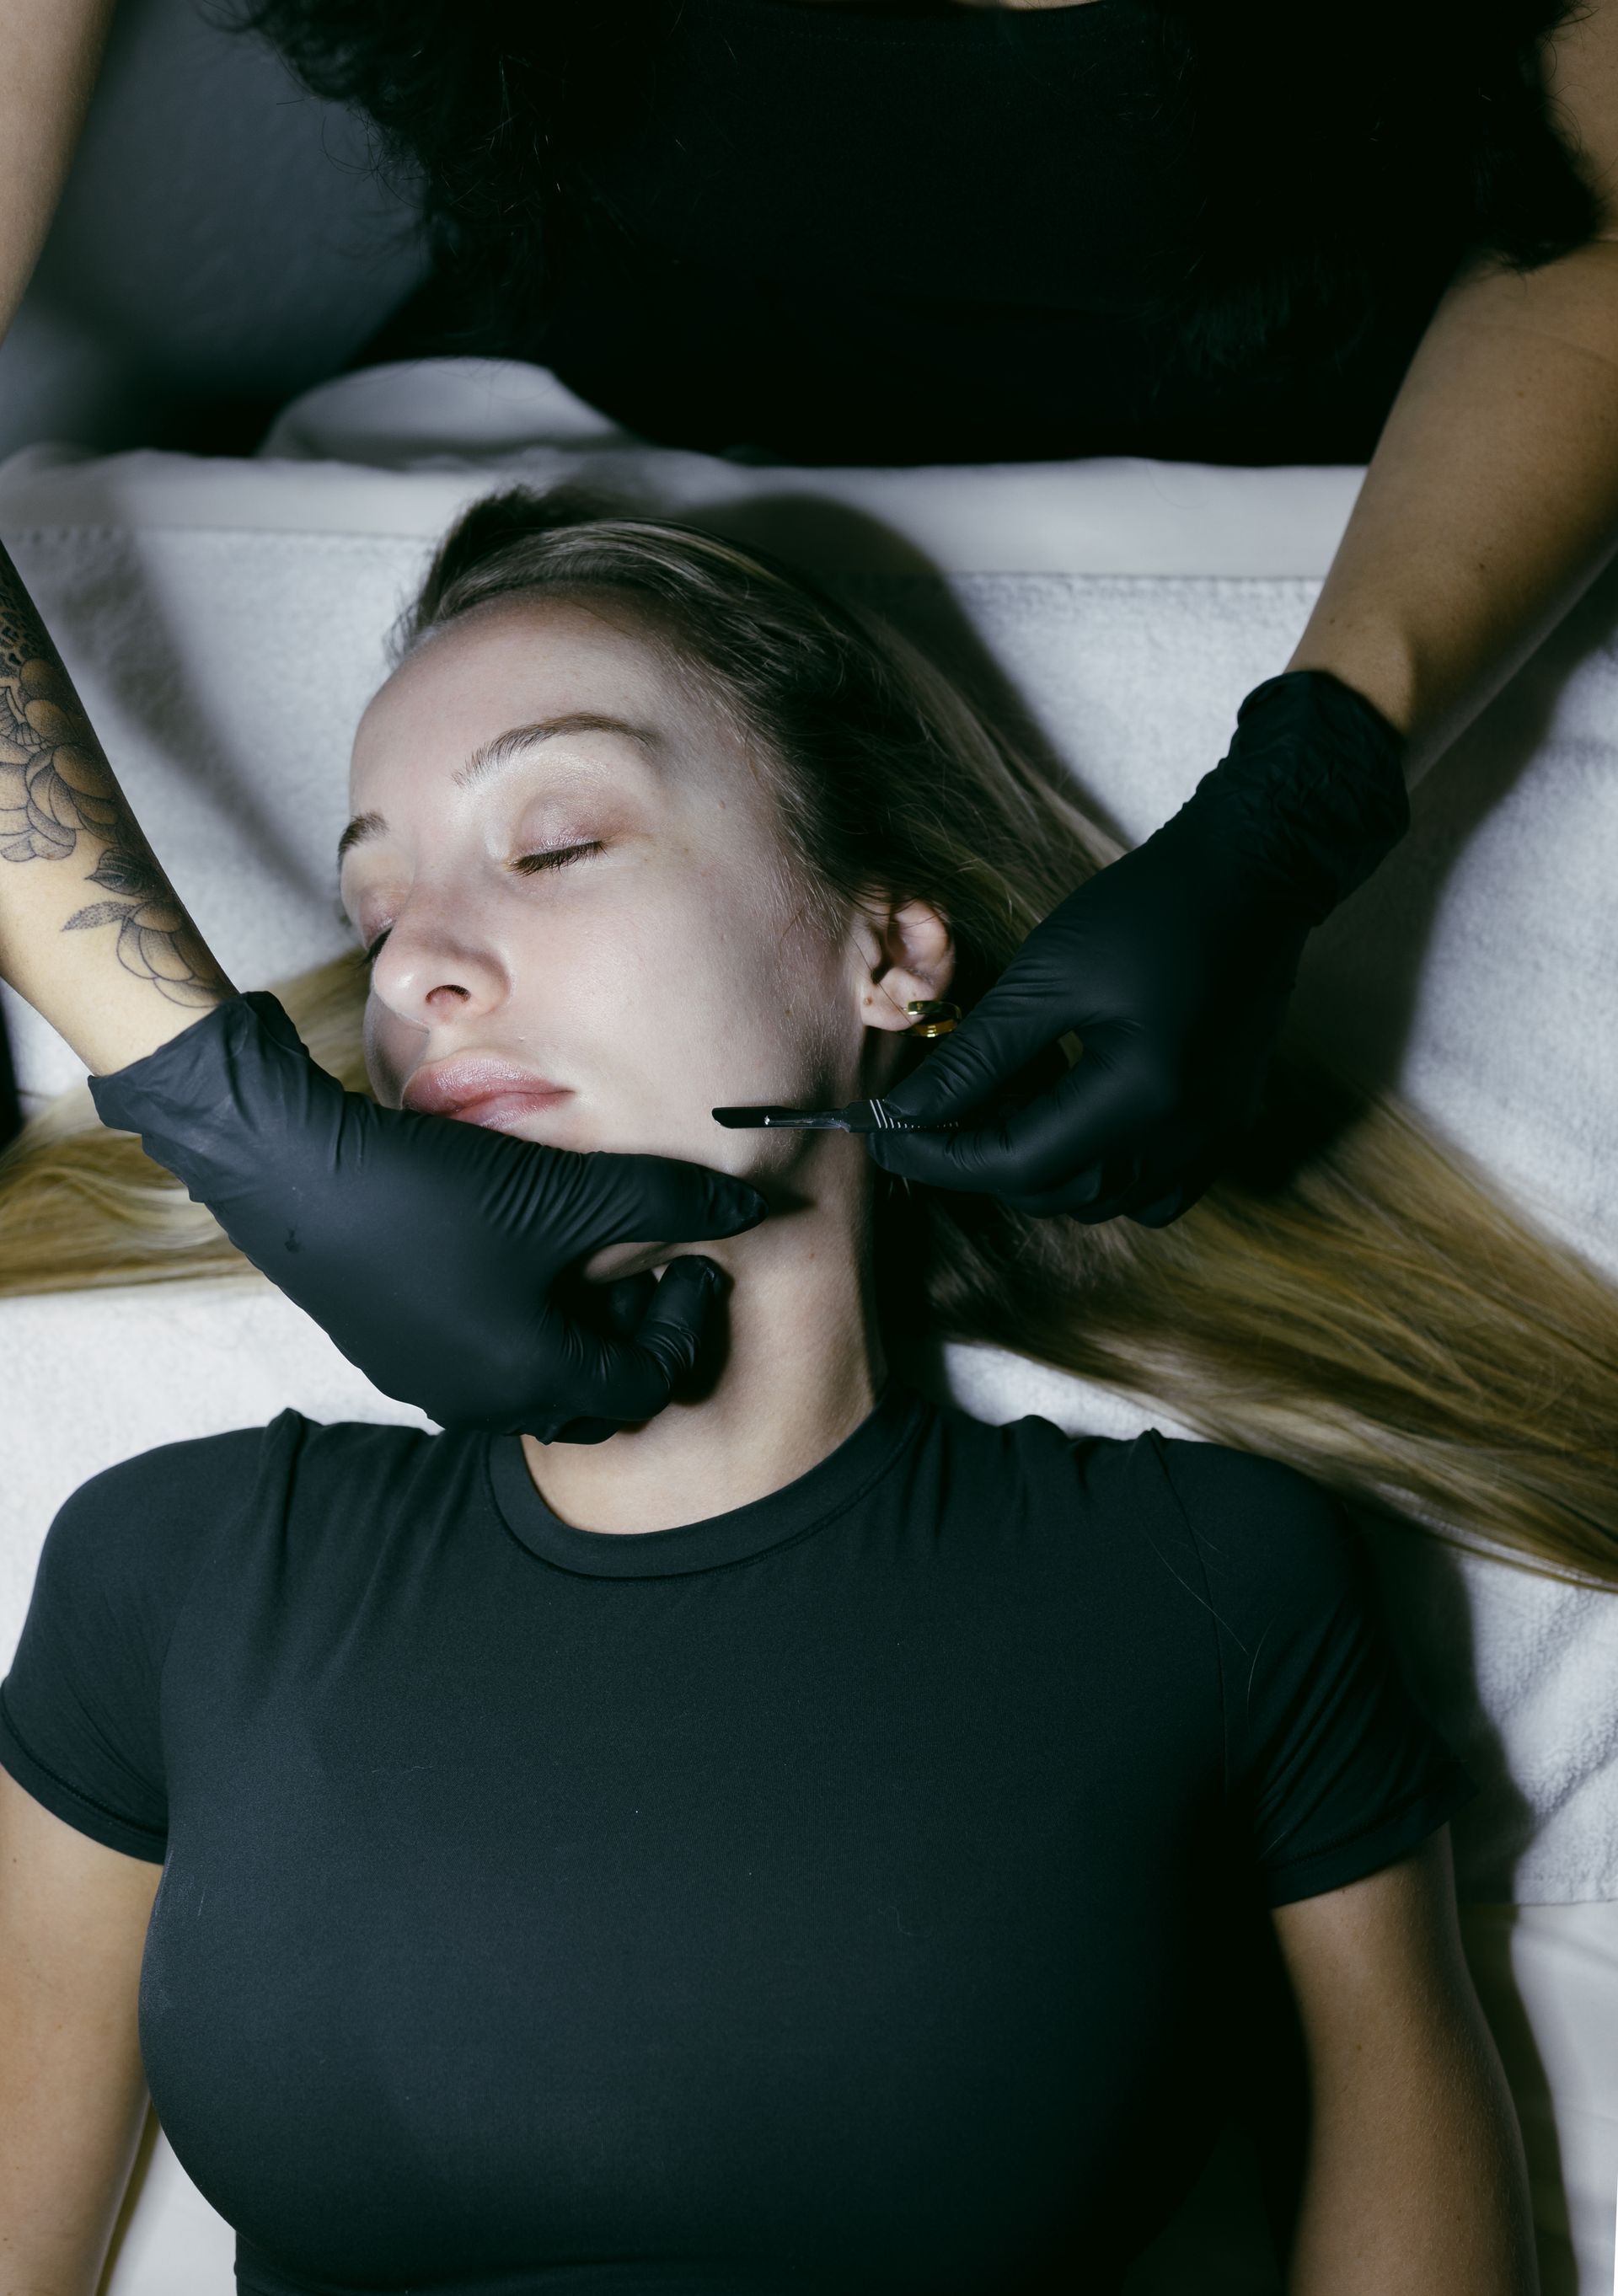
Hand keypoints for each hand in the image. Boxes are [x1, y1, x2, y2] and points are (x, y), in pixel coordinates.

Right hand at [88, 992, 770, 1440]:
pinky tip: (523, 1257)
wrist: (295, 1171)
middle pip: (594, 1398)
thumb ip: (666, 1203)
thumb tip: (749, 1205)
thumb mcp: (568, 1193)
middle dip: (635, 1338)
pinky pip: (481, 1363)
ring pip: (536, 1382)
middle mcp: (480, 1405)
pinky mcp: (391, 1355)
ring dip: (578, 1333)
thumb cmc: (435, 1189)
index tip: (698, 1261)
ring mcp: (427, 1386)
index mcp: (533, 1380)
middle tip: (650, 1267)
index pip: (647, 1383)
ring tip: (591, 1258)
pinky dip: (522, 1328)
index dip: (686, 1322)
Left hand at [862, 670, 1408, 1227]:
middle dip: (982, 1164)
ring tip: (999, 1108)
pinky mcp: (1227, 1123)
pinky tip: (1072, 1122)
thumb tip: (907, 1113)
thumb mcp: (1046, 976)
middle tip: (929, 1118)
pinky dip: (1103, 1174)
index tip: (885, 1136)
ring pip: (1104, 1199)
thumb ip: (975, 1058)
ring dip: (1040, 1170)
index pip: (1015, 1163)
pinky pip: (1156, 1190)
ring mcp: (1214, 1136)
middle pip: (1058, 1192)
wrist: (1255, 873)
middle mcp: (1184, 1135)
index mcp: (1140, 1096)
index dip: (939, 1158)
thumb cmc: (1150, 910)